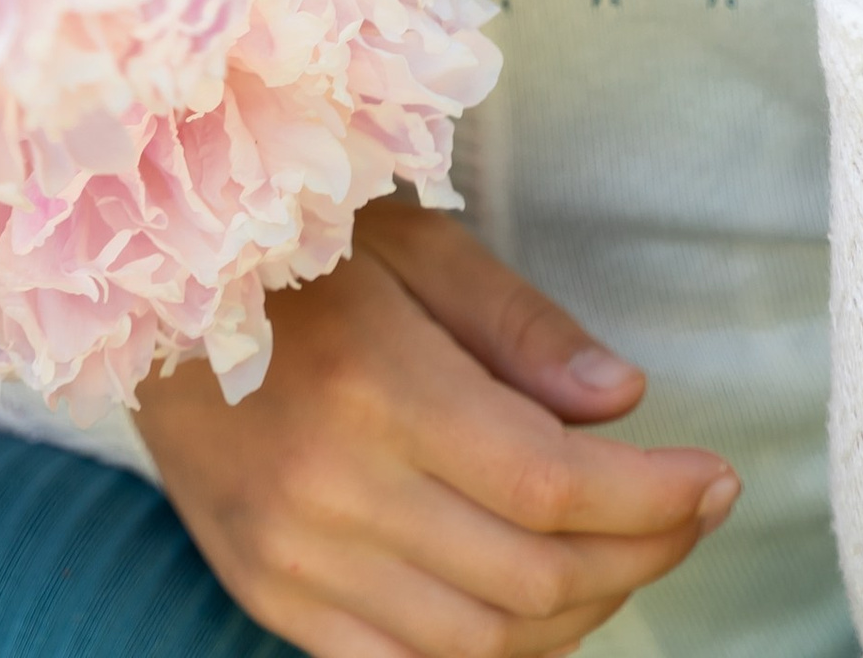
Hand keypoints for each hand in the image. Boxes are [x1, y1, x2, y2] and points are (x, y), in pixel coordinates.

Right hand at [135, 205, 737, 657]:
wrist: (146, 294)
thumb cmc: (296, 246)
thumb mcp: (415, 244)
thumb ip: (519, 325)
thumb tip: (625, 399)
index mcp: (380, 390)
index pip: (553, 485)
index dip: (654, 498)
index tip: (717, 478)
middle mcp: (337, 493)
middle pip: (531, 577)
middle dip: (639, 555)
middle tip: (690, 512)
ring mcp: (296, 562)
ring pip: (478, 646)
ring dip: (576, 617)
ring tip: (623, 557)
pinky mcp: (269, 596)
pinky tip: (534, 614)